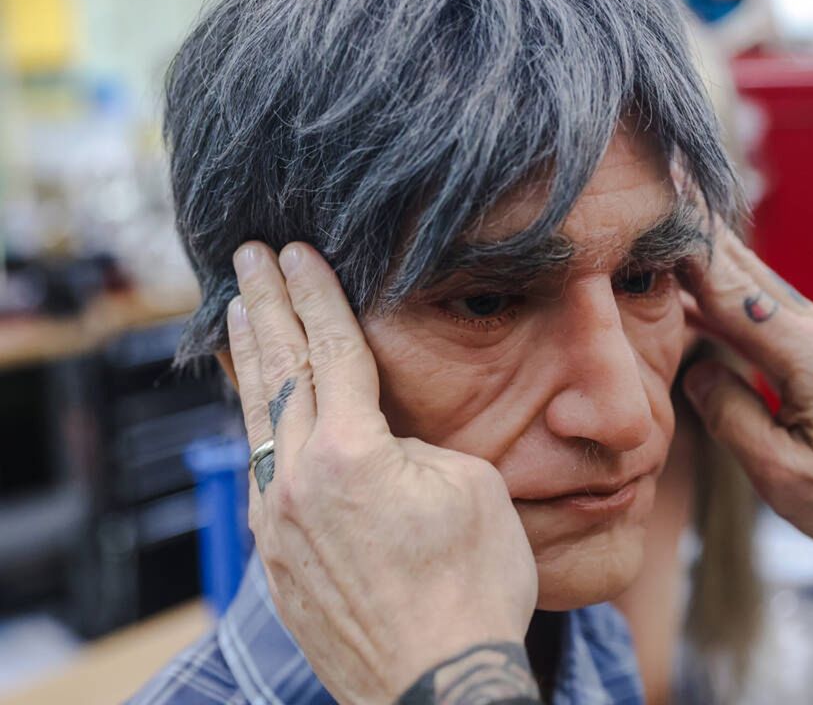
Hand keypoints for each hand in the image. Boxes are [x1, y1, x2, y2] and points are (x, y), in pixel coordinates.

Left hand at [228, 241, 537, 703]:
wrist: (437, 683)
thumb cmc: (473, 586)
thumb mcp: (470, 489)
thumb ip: (416, 448)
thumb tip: (386, 445)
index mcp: (352, 454)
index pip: (330, 350)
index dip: (317, 295)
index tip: (298, 252)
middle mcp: (299, 482)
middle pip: (278, 373)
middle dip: (265, 306)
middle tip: (248, 258)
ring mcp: (277, 524)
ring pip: (256, 422)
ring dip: (249, 360)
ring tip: (237, 314)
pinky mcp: (276, 560)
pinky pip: (258, 471)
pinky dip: (254, 426)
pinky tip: (255, 411)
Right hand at [680, 225, 812, 553]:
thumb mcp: (786, 477)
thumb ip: (731, 419)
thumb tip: (695, 374)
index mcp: (808, 356)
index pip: (729, 290)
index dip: (685, 250)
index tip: (649, 209)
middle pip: (740, 269)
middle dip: (692, 233)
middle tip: (647, 190)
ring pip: (753, 284)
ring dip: (706, 260)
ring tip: (658, 233)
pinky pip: (767, 308)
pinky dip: (727, 293)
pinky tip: (696, 294)